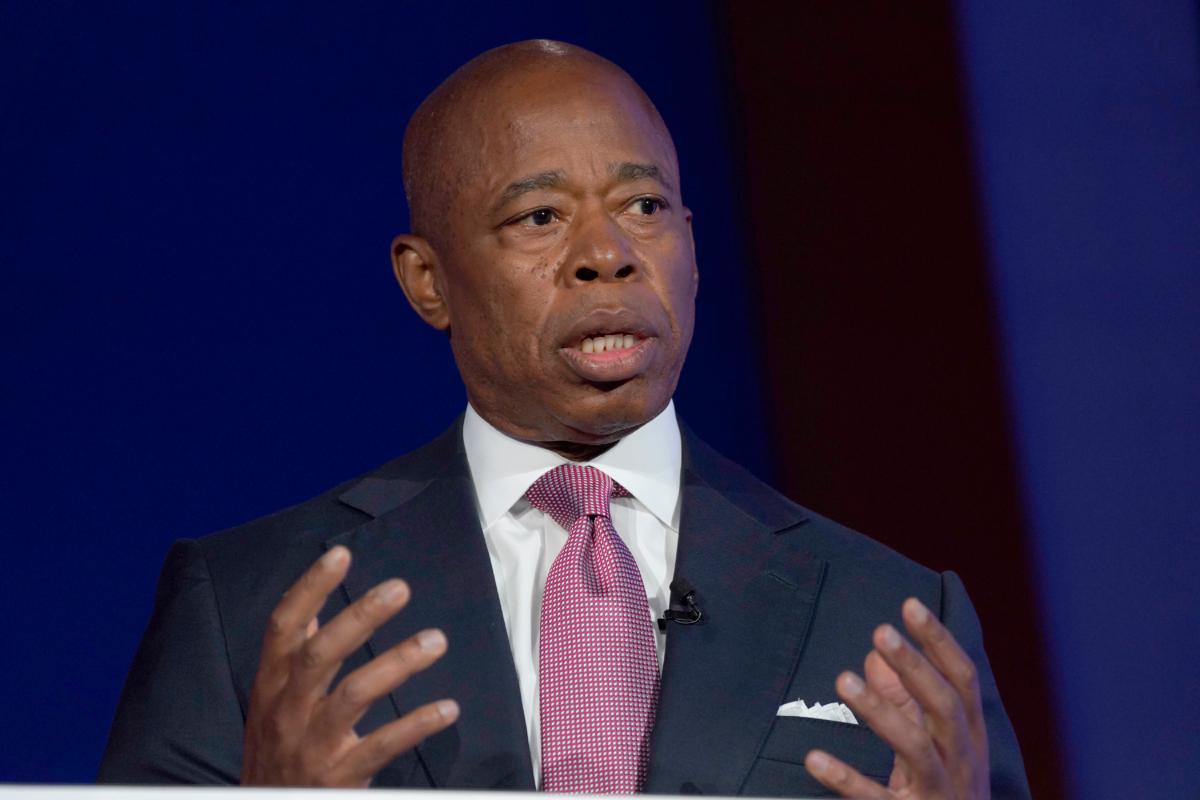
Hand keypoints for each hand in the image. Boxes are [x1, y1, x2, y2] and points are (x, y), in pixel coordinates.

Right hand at [240, 545, 458, 785]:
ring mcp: (311, 745)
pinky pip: (380, 746)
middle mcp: (286, 711)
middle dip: (359, 618)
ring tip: (436, 640)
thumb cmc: (275, 755)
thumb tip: (313, 609)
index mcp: (270, 686)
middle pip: (319, 654)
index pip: (282, 627)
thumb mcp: (271, 705)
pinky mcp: (337, 778)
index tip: (340, 555)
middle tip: (399, 588)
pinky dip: (415, 725)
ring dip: (397, 663)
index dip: (309, 589)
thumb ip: (292, 659)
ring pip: (354, 695)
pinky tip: (447, 709)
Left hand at [804, 598, 988, 798]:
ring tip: (843, 680)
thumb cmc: (942, 794)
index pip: (963, 680)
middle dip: (916, 667)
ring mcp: (939, 795)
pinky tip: (814, 759)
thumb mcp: (934, 748)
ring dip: (881, 712)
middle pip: (947, 708)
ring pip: (918, 748)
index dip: (940, 642)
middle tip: (881, 631)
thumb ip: (906, 702)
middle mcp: (962, 764)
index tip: (910, 605)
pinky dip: (847, 780)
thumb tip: (874, 657)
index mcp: (968, 739)